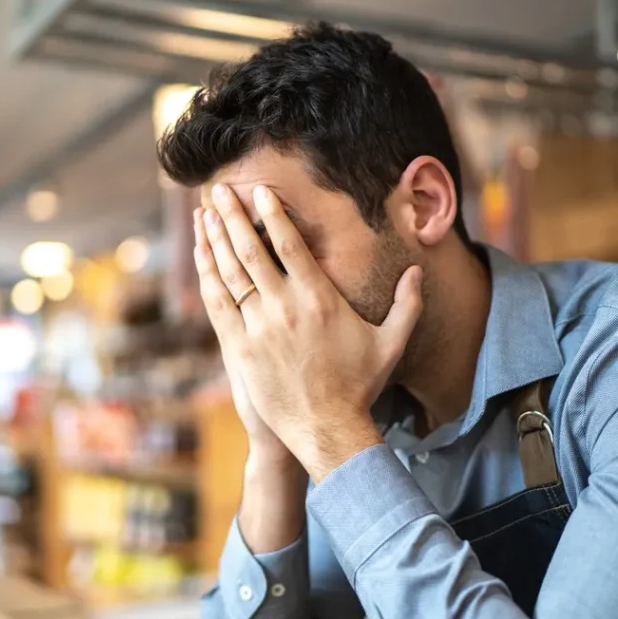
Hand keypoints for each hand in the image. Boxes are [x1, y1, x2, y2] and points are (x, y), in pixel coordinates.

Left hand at [193, 184, 421, 479]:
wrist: (327, 429)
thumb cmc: (359, 387)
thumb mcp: (391, 343)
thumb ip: (407, 304)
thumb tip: (416, 272)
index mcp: (320, 299)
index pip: (290, 245)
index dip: (272, 215)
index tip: (259, 192)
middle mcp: (286, 307)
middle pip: (252, 250)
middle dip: (232, 216)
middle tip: (220, 189)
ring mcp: (260, 327)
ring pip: (231, 273)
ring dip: (215, 239)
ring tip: (204, 212)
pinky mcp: (240, 349)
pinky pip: (218, 303)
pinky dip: (207, 275)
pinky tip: (201, 255)